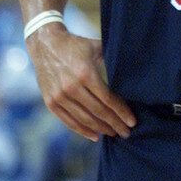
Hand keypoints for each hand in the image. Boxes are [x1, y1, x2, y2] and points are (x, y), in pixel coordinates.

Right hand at [26, 26, 135, 140]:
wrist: (46, 45)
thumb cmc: (76, 46)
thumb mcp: (96, 47)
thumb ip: (113, 57)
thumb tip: (134, 67)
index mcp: (85, 73)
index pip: (107, 99)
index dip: (121, 111)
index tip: (132, 121)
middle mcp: (71, 87)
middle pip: (98, 112)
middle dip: (114, 124)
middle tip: (127, 132)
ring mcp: (59, 97)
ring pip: (84, 119)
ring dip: (101, 129)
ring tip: (114, 133)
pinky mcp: (50, 103)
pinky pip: (68, 121)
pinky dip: (82, 130)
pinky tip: (95, 135)